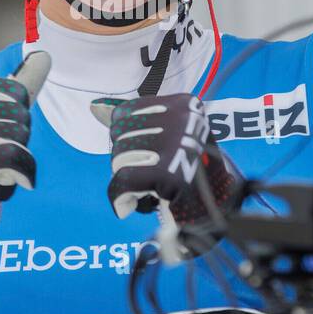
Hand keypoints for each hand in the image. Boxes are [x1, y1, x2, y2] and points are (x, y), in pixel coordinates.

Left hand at [90, 93, 242, 229]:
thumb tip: (96, 107)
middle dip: (127, 162)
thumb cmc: (189, 170)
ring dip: (129, 180)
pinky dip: (121, 198)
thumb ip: (135, 120)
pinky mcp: (166, 174)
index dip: (125, 141)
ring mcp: (174, 145)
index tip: (144, 154)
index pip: (124, 114)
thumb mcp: (168, 135)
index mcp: (184, 104)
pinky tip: (129, 205)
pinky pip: (122, 182)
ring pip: (119, 159)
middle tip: (152, 174)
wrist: (215, 208)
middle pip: (120, 136)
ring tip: (153, 187)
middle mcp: (180, 119)